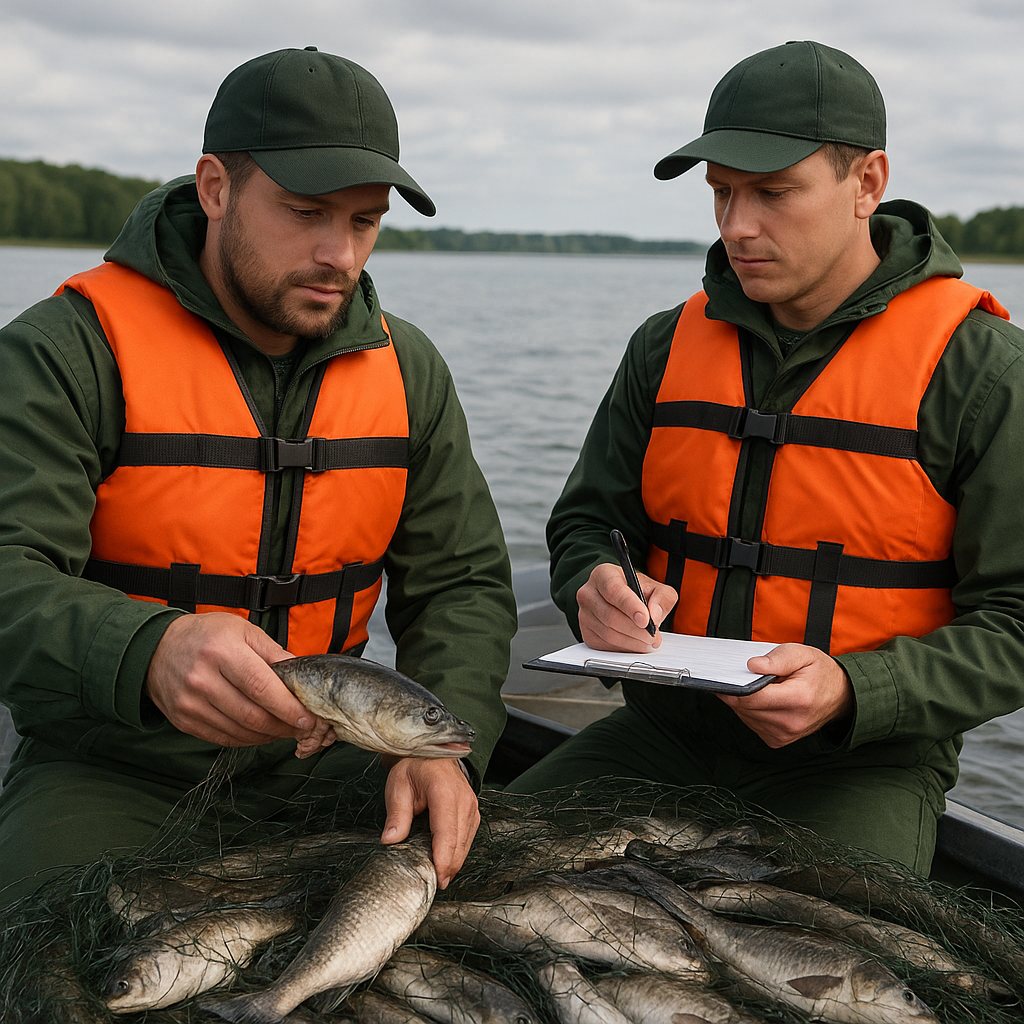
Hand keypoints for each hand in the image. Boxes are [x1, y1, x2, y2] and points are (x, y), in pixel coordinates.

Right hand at [145, 612, 327, 748]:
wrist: (156, 647)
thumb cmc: (206, 635)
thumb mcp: (242, 630)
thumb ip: (273, 653)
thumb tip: (300, 675)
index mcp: (221, 651)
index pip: (261, 687)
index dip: (287, 707)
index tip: (307, 718)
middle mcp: (202, 679)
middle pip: (252, 714)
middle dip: (282, 725)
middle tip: (300, 727)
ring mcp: (190, 703)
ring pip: (239, 731)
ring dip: (267, 735)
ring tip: (283, 729)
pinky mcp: (183, 720)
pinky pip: (223, 738)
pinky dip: (247, 739)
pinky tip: (260, 732)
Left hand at [380, 757, 479, 888]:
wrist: (432, 752)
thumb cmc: (415, 766)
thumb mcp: (398, 786)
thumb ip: (397, 814)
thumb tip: (389, 841)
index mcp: (445, 793)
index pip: (447, 833)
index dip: (443, 859)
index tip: (438, 879)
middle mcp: (464, 800)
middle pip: (459, 843)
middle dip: (448, 868)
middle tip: (433, 885)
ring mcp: (472, 806)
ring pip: (466, 844)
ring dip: (454, 862)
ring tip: (438, 877)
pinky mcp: (473, 812)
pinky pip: (468, 838)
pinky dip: (458, 851)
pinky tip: (445, 861)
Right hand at [576, 562, 677, 652]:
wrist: (620, 600)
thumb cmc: (635, 591)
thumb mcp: (655, 587)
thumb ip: (662, 598)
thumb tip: (654, 616)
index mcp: (604, 574)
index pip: (614, 591)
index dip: (630, 607)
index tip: (646, 620)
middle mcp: (589, 593)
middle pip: (611, 617)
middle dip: (637, 630)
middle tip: (653, 635)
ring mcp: (584, 614)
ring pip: (609, 634)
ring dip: (633, 642)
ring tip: (648, 640)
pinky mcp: (586, 633)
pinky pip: (606, 646)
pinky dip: (624, 648)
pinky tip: (635, 642)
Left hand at [717, 643, 853, 747]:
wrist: (840, 696)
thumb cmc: (820, 673)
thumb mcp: (803, 654)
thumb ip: (777, 658)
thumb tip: (752, 665)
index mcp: (798, 699)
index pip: (752, 697)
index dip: (733, 686)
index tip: (724, 675)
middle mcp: (790, 722)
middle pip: (744, 707)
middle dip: (737, 691)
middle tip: (742, 676)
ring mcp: (784, 735)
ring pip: (744, 716)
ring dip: (743, 701)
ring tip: (758, 687)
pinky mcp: (778, 741)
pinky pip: (751, 724)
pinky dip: (750, 711)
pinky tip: (762, 700)